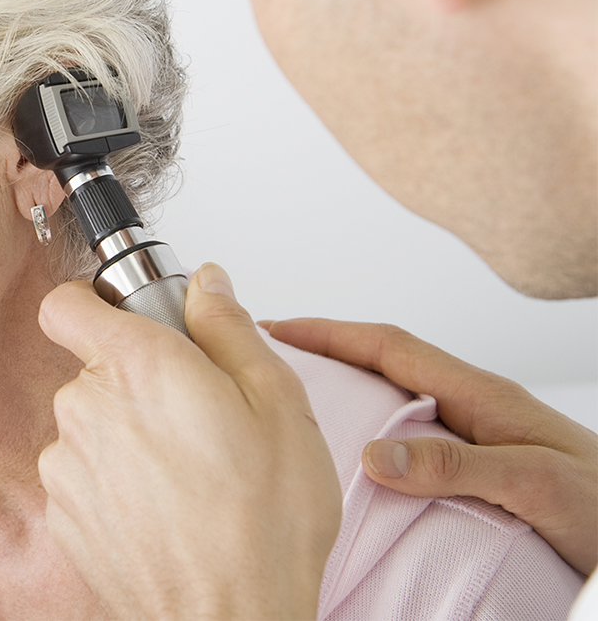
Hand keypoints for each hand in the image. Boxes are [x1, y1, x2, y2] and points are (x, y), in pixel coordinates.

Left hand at [38, 264, 341, 619]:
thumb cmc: (263, 524)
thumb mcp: (279, 403)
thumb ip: (230, 329)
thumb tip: (206, 285)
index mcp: (137, 366)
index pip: (66, 304)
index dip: (92, 304)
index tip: (126, 318)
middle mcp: (87, 408)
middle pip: (92, 367)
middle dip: (135, 379)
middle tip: (195, 412)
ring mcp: (67, 466)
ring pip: (88, 423)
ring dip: (125, 434)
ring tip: (187, 471)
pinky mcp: (62, 514)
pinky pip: (81, 474)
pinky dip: (112, 481)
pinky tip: (164, 506)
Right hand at [263, 317, 597, 575]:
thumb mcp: (536, 481)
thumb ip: (456, 463)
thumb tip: (373, 453)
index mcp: (482, 396)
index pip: (390, 347)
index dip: (330, 332)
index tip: (277, 327)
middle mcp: (474, 409)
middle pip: (384, 365)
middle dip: (326, 353)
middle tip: (272, 358)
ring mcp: (476, 438)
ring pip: (394, 402)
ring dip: (345, 392)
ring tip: (297, 404)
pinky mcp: (479, 470)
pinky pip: (408, 440)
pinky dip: (368, 435)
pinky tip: (352, 460)